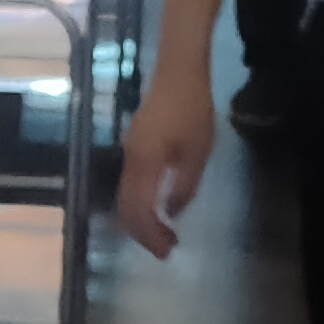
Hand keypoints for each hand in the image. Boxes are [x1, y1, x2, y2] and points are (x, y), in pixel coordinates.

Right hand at [117, 53, 218, 259]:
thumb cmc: (193, 110)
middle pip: (126, 207)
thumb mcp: (198, 152)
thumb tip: (171, 213)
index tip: (168, 250)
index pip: (139, 210)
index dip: (151, 235)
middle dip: (143, 233)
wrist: (178, 72)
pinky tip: (157, 207)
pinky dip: (140, 203)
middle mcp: (130, 160)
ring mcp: (129, 151)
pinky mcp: (134, 144)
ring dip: (141, 219)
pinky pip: (130, 183)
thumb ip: (184, 186)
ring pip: (125, 196)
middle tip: (165, 250)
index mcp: (144, 163)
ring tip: (163, 234)